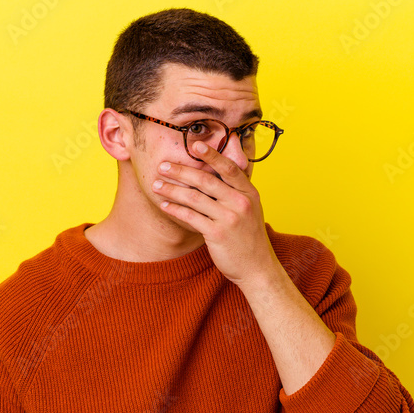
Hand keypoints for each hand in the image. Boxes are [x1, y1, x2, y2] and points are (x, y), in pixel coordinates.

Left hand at [152, 140, 282, 288]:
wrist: (257, 268)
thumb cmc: (249, 238)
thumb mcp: (250, 210)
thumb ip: (236, 192)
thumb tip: (216, 174)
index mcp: (249, 193)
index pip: (229, 168)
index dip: (212, 154)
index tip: (194, 145)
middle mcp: (240, 202)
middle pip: (206, 180)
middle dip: (181, 171)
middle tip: (163, 166)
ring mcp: (229, 218)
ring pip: (195, 198)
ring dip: (173, 190)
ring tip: (156, 185)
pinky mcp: (217, 234)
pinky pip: (191, 217)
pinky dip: (175, 209)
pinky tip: (164, 205)